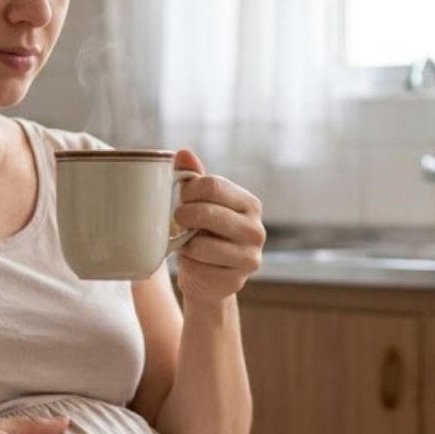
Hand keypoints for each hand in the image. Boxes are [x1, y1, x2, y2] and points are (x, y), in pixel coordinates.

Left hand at [172, 149, 265, 306]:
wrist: (209, 277)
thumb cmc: (203, 233)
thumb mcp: (200, 203)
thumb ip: (193, 178)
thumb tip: (183, 153)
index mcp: (250, 204)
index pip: (212, 185)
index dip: (187, 190)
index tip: (181, 198)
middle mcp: (256, 230)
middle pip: (207, 212)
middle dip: (183, 215)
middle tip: (178, 220)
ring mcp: (249, 257)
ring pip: (200, 244)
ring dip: (184, 243)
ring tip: (186, 242)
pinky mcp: (236, 281)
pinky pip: (198, 268)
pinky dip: (188, 265)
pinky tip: (194, 262)